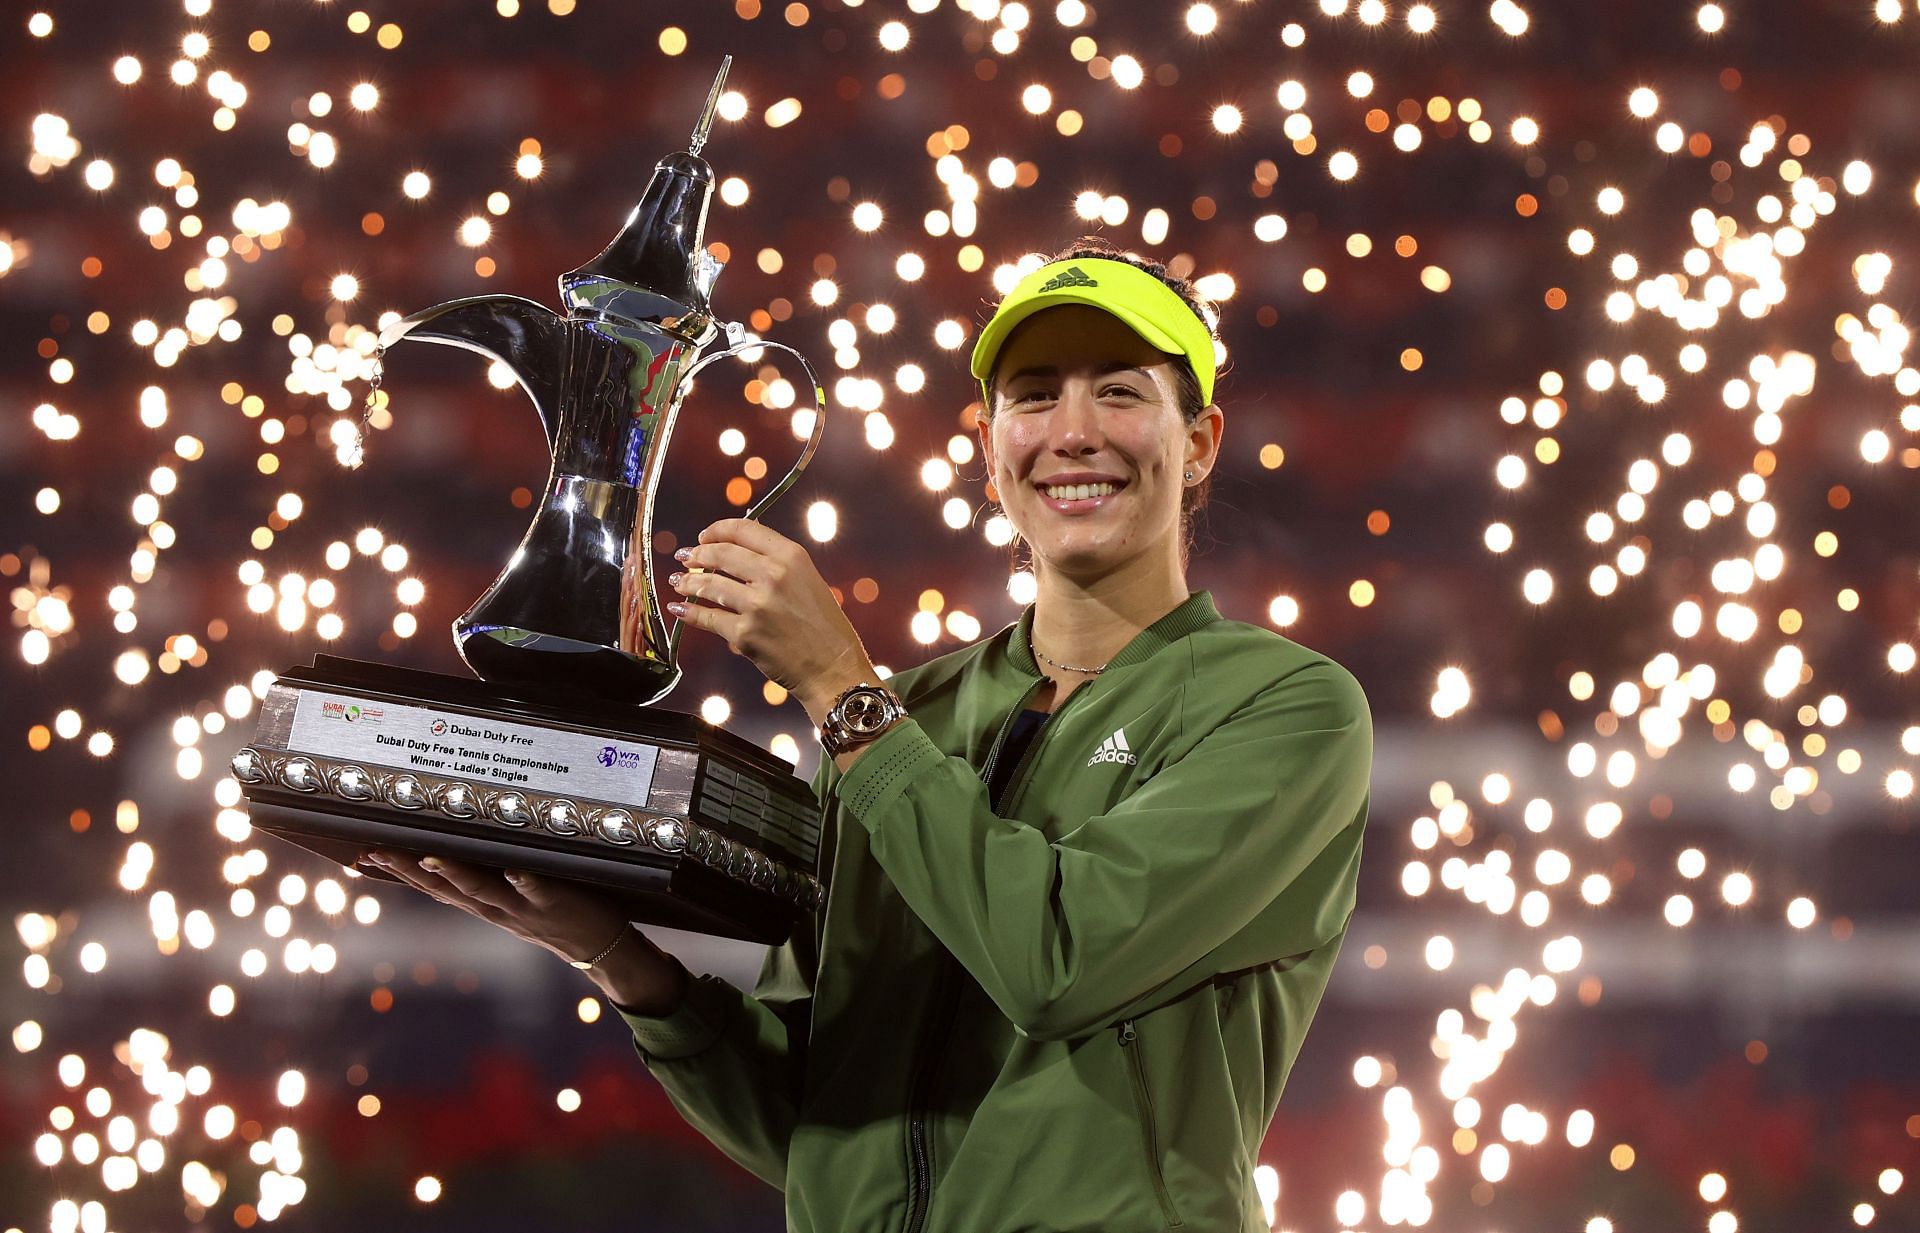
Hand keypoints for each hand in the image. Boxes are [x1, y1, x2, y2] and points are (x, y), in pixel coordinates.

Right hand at [358, 850, 686, 1014]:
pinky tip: (517, 870)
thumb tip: (452, 852)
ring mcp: (524, 907)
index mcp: (482, 904)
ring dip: (459, 876)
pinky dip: (527, 882)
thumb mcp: (508, 900)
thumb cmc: (551, 911)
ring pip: (485, 892)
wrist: (597, 947)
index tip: (363, 853)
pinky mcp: (557, 902)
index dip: (397, 871)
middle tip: (380, 850)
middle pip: (446, 889)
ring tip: (434, 857)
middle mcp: (496, 908)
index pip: (431, 886)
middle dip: (411, 870)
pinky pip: (540, 891)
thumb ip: (482, 879)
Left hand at [666, 517, 873, 708]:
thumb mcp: (809, 581)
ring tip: (679, 582)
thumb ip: (778, 564)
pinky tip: (679, 608)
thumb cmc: (825, 627)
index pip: (744, 530)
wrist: (833, 667)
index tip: (704, 536)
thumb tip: (738, 551)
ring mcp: (756, 606)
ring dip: (688, 582)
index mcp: (792, 557)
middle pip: (720, 554)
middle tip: (686, 558)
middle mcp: (773, 576)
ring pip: (708, 585)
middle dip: (697, 554)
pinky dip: (689, 613)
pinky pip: (707, 618)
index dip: (717, 530)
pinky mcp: (744, 635)